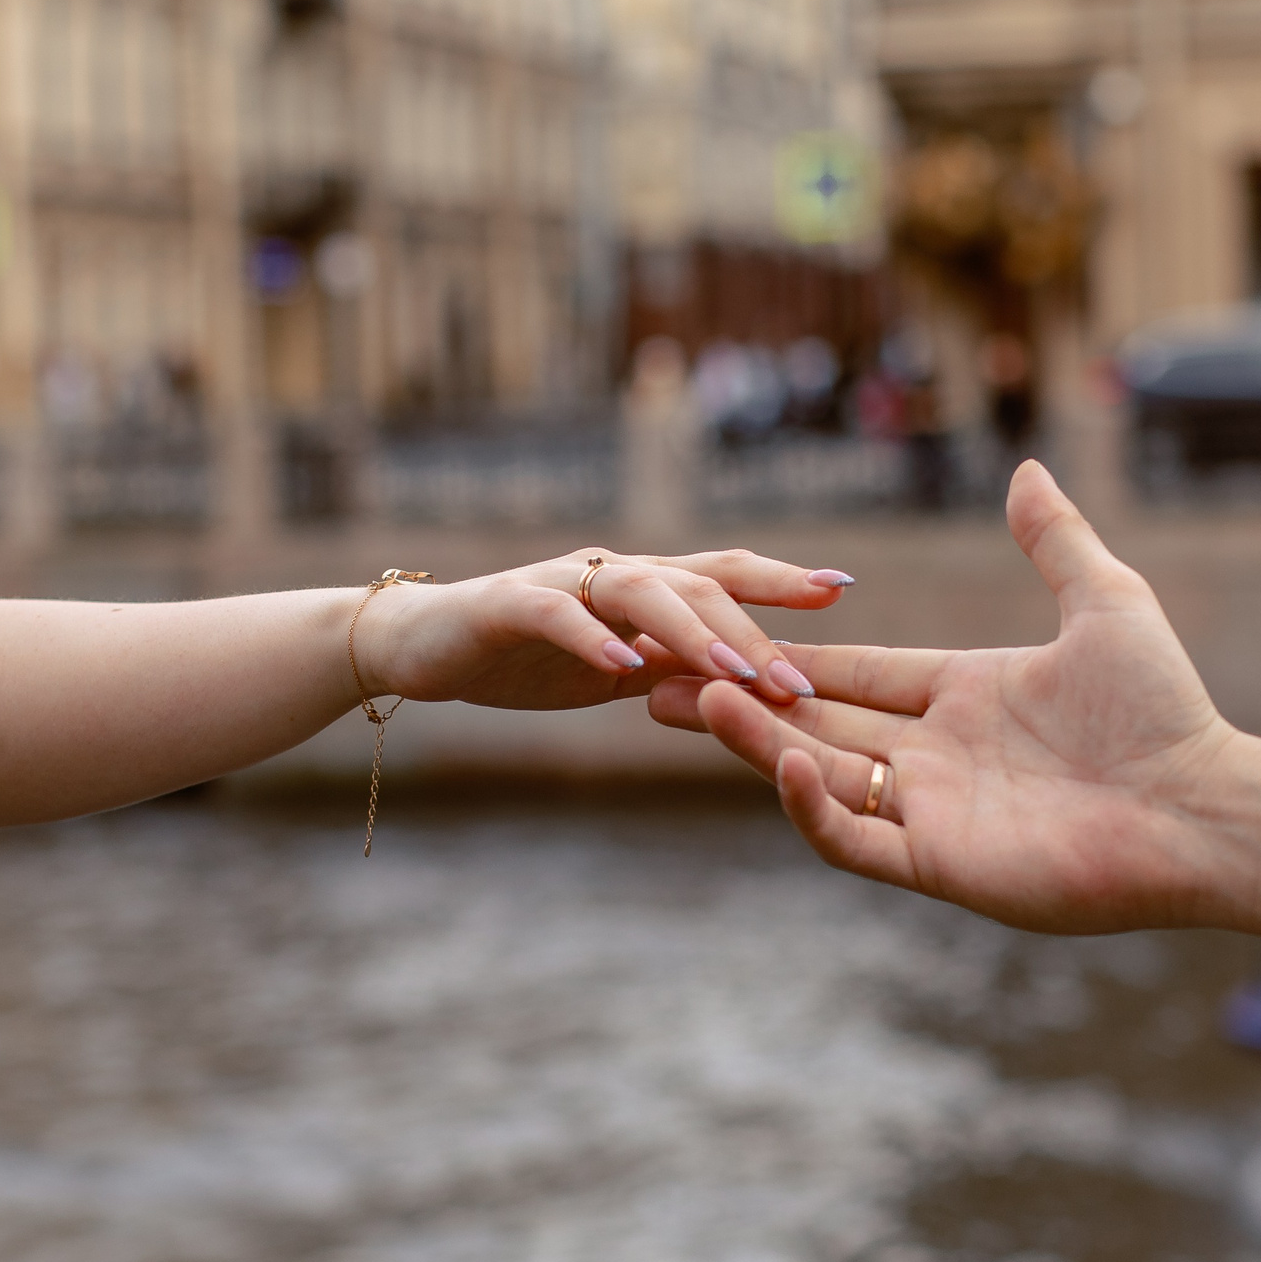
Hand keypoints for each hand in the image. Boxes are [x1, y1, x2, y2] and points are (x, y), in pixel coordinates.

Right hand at [356, 548, 851, 711]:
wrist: (419, 646)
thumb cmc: (522, 658)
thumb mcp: (612, 670)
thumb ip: (671, 670)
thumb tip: (746, 688)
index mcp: (640, 588)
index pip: (722, 574)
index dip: (780, 578)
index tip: (841, 587)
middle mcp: (610, 573)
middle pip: (696, 584)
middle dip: (754, 629)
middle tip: (800, 680)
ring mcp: (560, 583)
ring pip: (641, 592)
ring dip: (693, 632)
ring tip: (735, 671)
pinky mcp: (507, 605)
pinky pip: (558, 614)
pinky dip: (593, 637)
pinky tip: (624, 666)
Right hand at [650, 464, 1260, 938]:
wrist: (1202, 805)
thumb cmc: (1165, 710)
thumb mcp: (1106, 603)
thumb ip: (1055, 540)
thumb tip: (1028, 470)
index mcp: (964, 696)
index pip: (854, 672)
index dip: (787, 654)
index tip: (715, 629)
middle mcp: (936, 756)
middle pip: (815, 722)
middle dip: (736, 701)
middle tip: (652, 680)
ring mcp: (932, 812)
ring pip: (817, 775)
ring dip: (755, 742)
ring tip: (690, 704)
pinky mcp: (939, 863)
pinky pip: (853, 837)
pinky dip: (812, 804)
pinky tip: (786, 756)